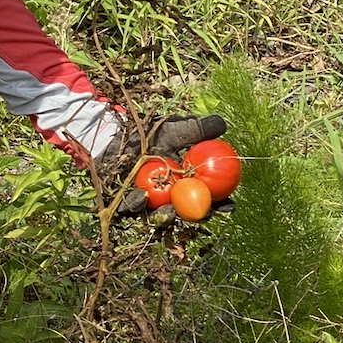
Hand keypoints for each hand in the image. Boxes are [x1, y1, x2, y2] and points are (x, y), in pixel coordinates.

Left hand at [95, 113, 227, 215]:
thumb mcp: (172, 129)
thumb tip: (222, 125)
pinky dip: (137, 204)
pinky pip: (132, 208)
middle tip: (201, 216)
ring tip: (170, 212)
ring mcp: (148, 202)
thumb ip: (195, 130)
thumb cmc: (145, 132)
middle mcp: (169, 195)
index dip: (220, 204)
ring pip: (160, 215)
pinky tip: (140, 197)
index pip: (207, 196)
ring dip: (167, 216)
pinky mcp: (125, 203)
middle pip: (187, 212)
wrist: (112, 135)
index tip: (229, 207)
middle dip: (195, 218)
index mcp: (184, 181)